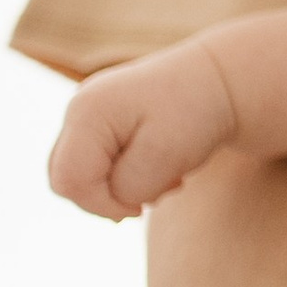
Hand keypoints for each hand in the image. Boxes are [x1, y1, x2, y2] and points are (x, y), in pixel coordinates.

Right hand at [50, 44, 239, 219]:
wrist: (220, 80)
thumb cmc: (196, 113)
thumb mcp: (166, 156)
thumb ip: (128, 186)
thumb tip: (110, 198)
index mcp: (87, 112)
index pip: (69, 181)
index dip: (103, 205)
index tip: (144, 206)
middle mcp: (78, 108)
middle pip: (66, 179)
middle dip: (110, 197)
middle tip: (160, 188)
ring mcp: (86, 113)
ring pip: (81, 175)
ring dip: (121, 188)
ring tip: (167, 176)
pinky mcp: (99, 123)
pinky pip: (95, 165)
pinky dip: (125, 176)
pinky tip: (161, 168)